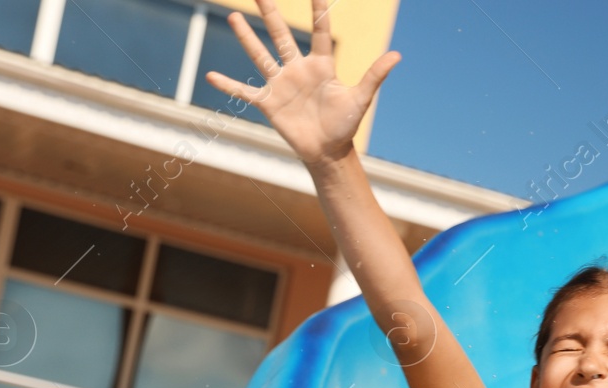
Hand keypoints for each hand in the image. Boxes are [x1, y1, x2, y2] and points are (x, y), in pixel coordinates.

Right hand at [204, 0, 399, 163]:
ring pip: (260, 55)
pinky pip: (244, 92)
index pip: (318, 32)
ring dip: (247, 37)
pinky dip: (228, 85)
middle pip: (281, 35)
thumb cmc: (345, 125)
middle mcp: (298, 69)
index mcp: (321, 66)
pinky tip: (210, 75)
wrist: (329, 152)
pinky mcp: (269, 103)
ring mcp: (281, 85)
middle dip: (271, 13)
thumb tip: (397, 55)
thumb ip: (374, 75)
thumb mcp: (361, 99)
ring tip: (233, 16)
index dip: (317, 11)